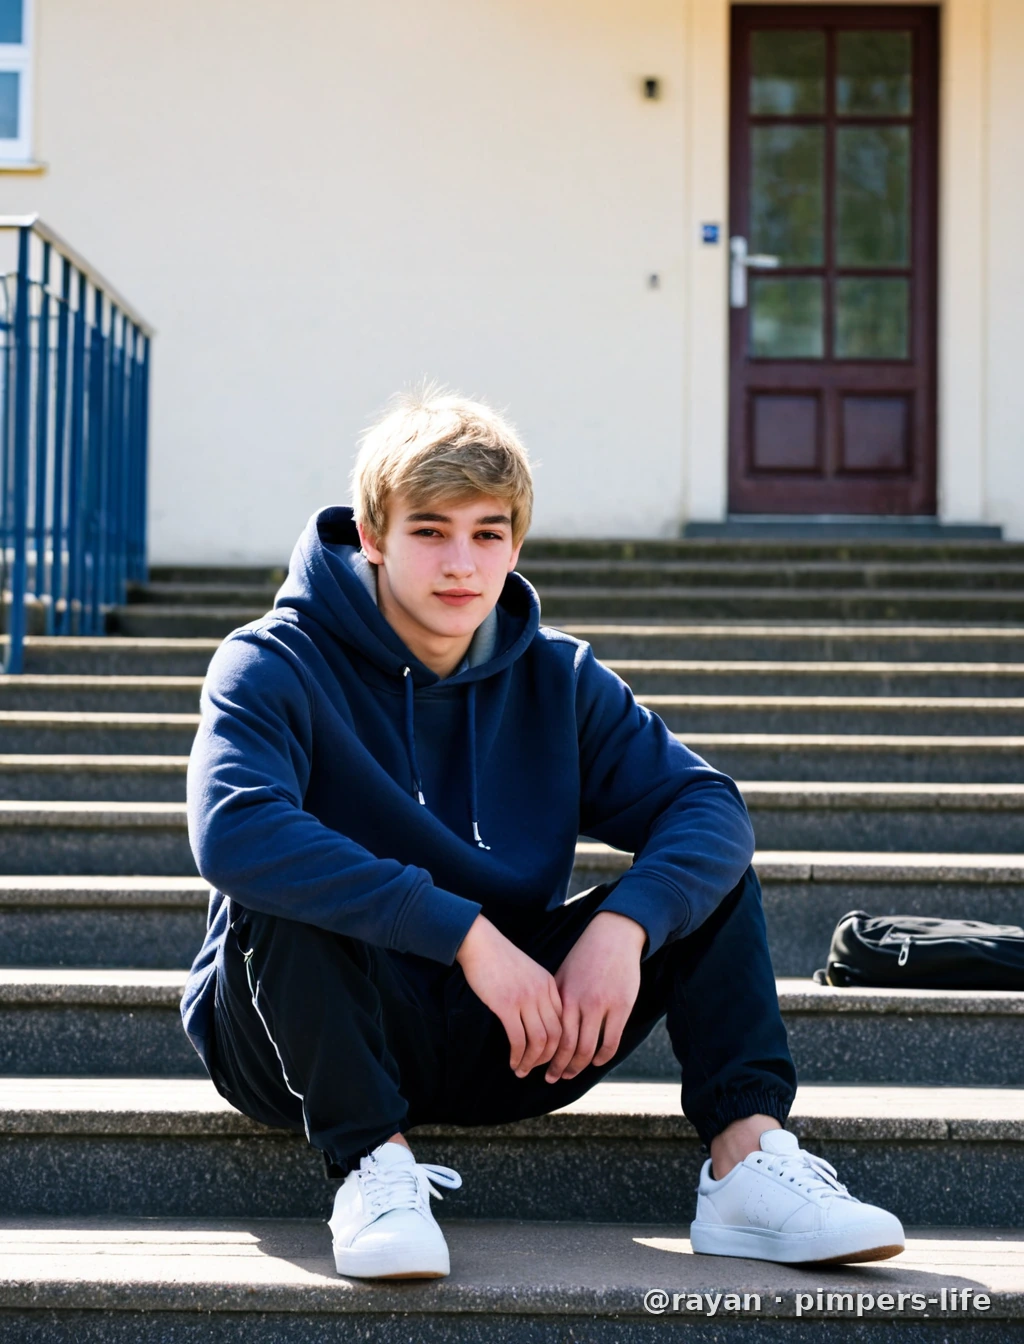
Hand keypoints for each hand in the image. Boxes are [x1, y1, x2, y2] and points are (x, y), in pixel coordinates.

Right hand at [455, 915, 562, 1076]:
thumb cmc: (500, 958)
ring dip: (532, 1061)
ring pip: (540, 1041)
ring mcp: (525, 998)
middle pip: (557, 1035)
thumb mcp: (529, 971)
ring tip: (522, 1071)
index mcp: (550, 984)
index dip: (559, 1045)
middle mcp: (542, 992)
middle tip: (536, 1070)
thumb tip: (539, 1020)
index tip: (548, 1057)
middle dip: (548, 1059)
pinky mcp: (506, 1005)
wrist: (480, 942)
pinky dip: (517, 1055)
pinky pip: (518, 1038)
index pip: (564, 1022)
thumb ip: (538, 991)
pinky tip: (512, 1062)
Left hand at [545, 911, 645, 1082]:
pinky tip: (596, 1062)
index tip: (535, 1064)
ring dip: (578, 1067)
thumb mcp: (563, 973)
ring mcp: (602, 1006)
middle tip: (551, 1079)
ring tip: (570, 1075)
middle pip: (566, 1045)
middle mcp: (580, 1002)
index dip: (541, 1053)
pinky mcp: (621, 1007)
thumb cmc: (585, 955)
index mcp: (562, 994)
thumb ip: (554, 998)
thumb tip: (539, 1021)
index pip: (549, 1032)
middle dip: (557, 1066)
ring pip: (587, 1048)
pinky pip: (611, 1041)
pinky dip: (602, 1057)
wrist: (613, 937)